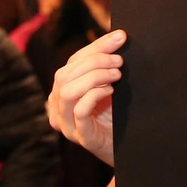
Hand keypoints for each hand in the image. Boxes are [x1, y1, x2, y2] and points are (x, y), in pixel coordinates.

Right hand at [48, 29, 123, 167]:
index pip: (73, 62)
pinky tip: (110, 91)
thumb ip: (106, 66)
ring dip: (94, 77)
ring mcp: (66, 124)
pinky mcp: (80, 136)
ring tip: (116, 75)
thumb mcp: (109, 87)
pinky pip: (79, 111)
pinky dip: (94, 95)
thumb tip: (119, 36)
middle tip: (119, 61)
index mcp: (62, 92)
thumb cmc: (117, 118)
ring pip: (67, 91)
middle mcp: (57, 108)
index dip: (96, 47)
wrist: (129, 150)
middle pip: (65, 74)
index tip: (120, 38)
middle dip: (95, 61)